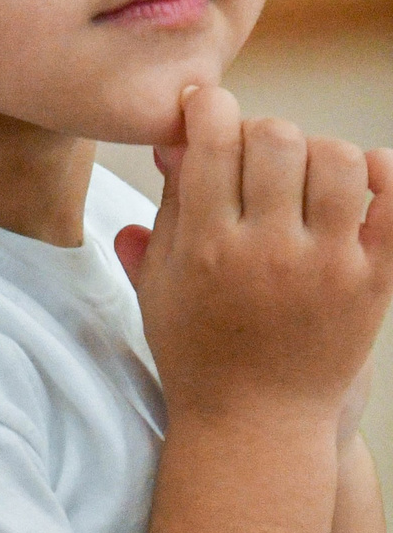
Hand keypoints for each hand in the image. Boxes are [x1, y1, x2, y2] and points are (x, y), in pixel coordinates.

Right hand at [114, 87, 392, 431]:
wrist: (254, 424)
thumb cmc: (198, 350)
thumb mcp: (161, 283)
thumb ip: (169, 209)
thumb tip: (178, 139)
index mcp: (205, 247)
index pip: (211, 141)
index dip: (209, 108)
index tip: (208, 110)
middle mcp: (266, 251)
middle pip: (275, 139)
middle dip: (262, 131)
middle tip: (256, 155)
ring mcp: (327, 266)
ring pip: (339, 159)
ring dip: (321, 151)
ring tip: (308, 176)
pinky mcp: (375, 282)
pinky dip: (388, 175)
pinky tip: (367, 177)